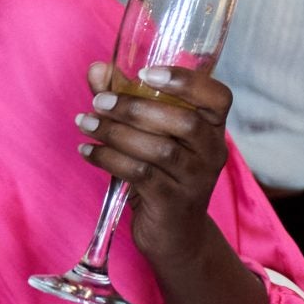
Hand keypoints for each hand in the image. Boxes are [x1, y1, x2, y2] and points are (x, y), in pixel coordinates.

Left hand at [78, 62, 236, 270]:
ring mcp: (195, 180)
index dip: (187, 81)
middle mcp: (212, 153)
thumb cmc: (163, 174)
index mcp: (213, 129)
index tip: (146, 74)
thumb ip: (125, 98)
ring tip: (85, 123)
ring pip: (159, 149)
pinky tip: (87, 151)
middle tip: (100, 102)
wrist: (175, 235)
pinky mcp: (173, 203)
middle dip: (136, 107)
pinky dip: (109, 159)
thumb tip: (97, 69)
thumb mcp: (150, 135)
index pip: (219, 97)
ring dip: (116, 132)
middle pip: (184, 122)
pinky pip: (141, 175)